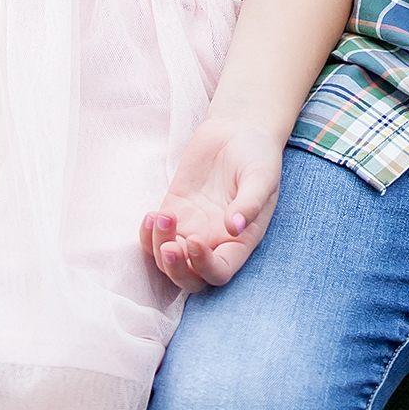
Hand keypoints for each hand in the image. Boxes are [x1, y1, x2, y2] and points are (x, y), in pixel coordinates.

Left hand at [140, 115, 284, 293]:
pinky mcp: (174, 213)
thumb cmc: (257, 155)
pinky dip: (146, 235)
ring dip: (158, 248)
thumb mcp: (262, 175)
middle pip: (189, 278)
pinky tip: (150, 216)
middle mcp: (213, 242)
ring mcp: (190, 229)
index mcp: (239, 242)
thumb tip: (235, 227)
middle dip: (175, 270)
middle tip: (170, 246)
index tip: (195, 241)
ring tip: (161, 216)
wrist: (238, 131)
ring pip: (166, 260)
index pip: (219, 272)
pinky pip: (153, 237)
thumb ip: (250, 202)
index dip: (204, 266)